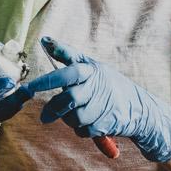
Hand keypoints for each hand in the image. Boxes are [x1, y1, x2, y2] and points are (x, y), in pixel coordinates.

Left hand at [19, 37, 170, 162]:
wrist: (139, 109)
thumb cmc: (109, 84)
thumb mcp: (92, 66)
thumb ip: (66, 55)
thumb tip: (44, 40)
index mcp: (91, 70)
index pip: (68, 71)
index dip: (49, 77)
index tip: (31, 82)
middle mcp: (96, 87)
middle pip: (67, 99)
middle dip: (53, 109)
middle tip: (44, 117)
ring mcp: (101, 106)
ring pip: (73, 117)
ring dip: (69, 120)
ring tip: (77, 114)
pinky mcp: (104, 124)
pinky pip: (82, 130)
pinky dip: (81, 129)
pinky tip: (90, 122)